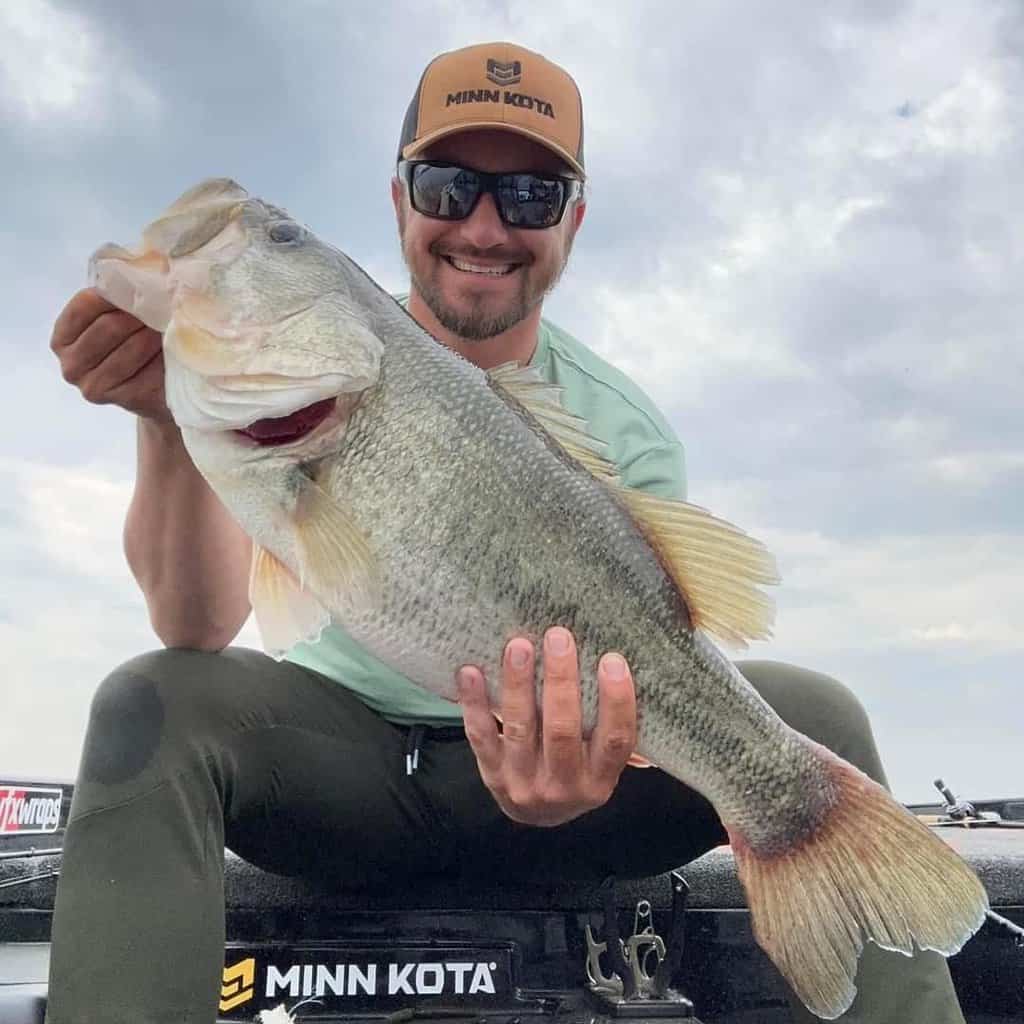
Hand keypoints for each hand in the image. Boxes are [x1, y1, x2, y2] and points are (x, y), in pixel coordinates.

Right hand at [51, 288, 170, 421]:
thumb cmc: (141, 346)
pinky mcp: (121, 399)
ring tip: (170, 327)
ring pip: (130, 347)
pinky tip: (171, 351)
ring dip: (155, 334)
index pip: (84, 306)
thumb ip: (121, 296)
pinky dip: (161, 356)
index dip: (116, 294)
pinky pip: (145, 369)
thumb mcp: (126, 316)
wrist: (160, 391)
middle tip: (166, 308)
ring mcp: (92, 385)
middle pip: (108, 326)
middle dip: (141, 314)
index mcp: (64, 338)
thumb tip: (140, 266)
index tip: (144, 287)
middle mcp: (71, 364)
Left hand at [458, 626, 636, 826]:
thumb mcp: (601, 760)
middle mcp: (563, 786)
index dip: (617, 700)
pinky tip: (471, 672)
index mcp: (600, 780)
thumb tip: (620, 662)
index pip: (616, 740)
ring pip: (520, 729)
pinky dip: (474, 703)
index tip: (612, 660)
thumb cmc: (577, 770)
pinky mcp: (492, 774)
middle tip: (558, 637)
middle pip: (563, 731)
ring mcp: (524, 782)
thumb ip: (608, 724)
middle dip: (561, 681)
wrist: (539, 816)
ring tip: (519, 646)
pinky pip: (481, 735)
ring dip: (519, 684)